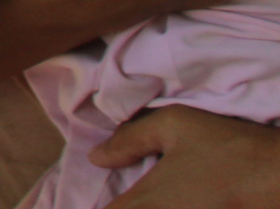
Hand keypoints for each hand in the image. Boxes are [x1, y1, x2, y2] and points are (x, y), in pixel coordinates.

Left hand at [94, 105, 279, 207]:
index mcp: (147, 201)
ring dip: (144, 208)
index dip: (106, 206)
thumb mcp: (175, 125)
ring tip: (150, 198)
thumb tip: (97, 157)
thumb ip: (131, 139)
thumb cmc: (228, 148)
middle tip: (131, 196)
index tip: (112, 197)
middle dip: (125, 207)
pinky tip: (176, 201)